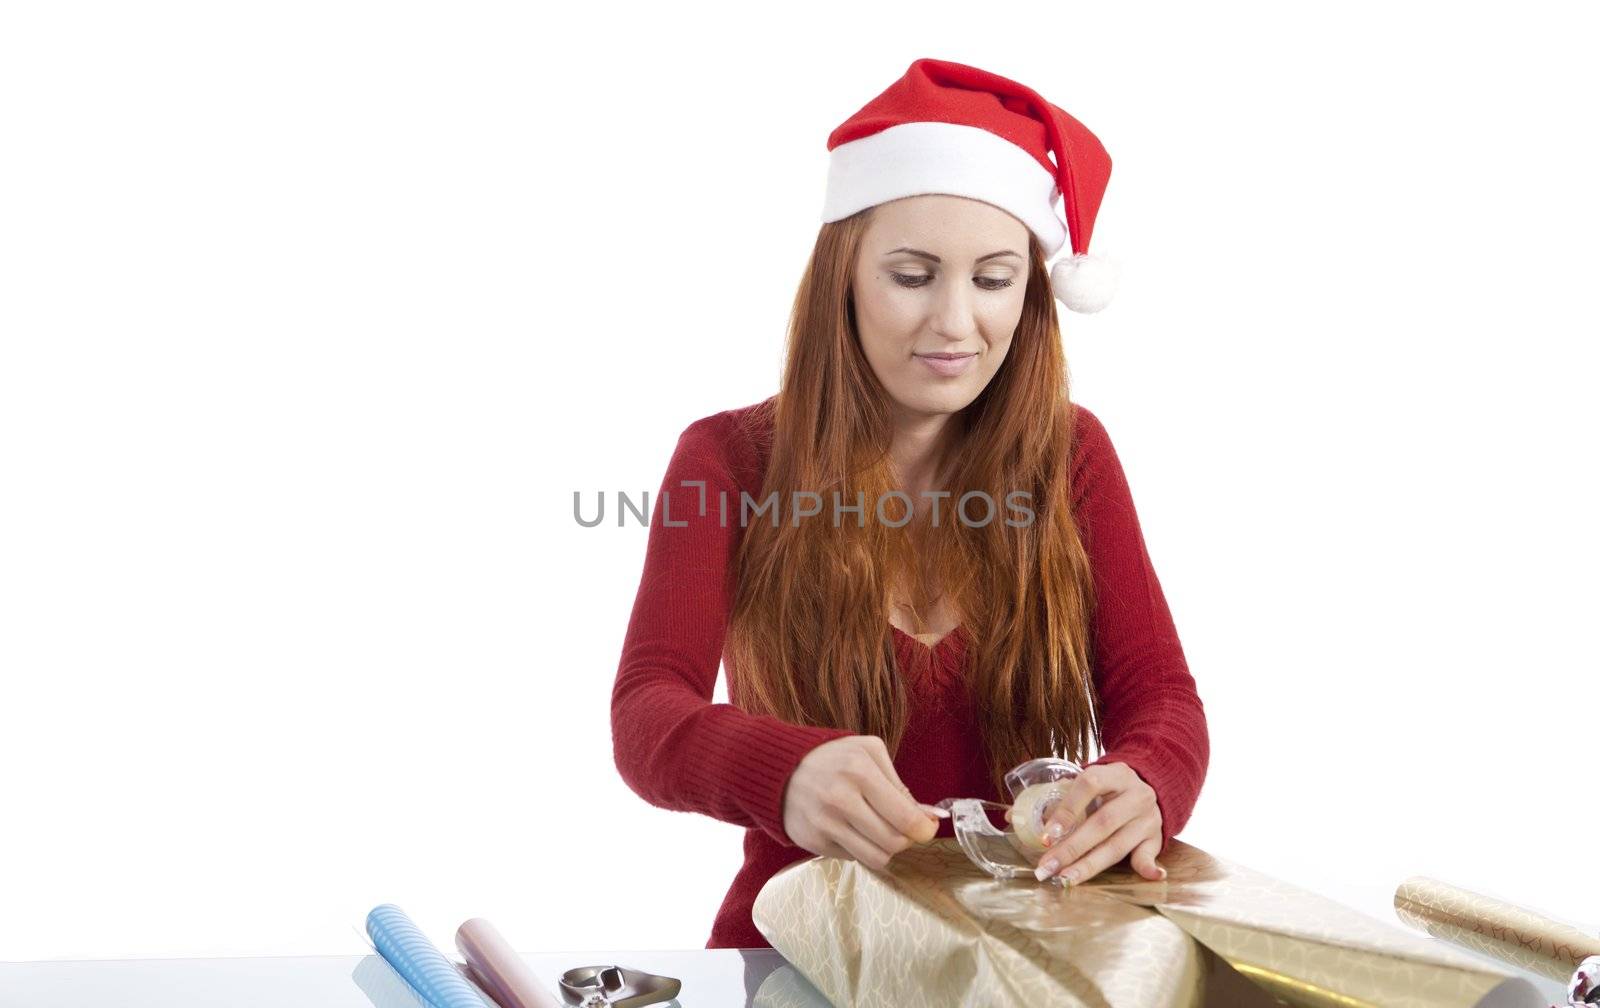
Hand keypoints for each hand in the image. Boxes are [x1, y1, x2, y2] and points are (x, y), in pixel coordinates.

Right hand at [781, 735, 941, 869]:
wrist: (780, 770)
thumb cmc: (833, 759)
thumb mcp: (868, 753)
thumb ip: (900, 784)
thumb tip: (930, 817)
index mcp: (859, 771)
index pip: (905, 817)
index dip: (924, 829)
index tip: (927, 828)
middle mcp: (840, 799)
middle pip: (894, 842)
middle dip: (906, 839)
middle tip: (902, 829)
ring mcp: (825, 823)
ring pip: (876, 858)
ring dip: (886, 849)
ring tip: (880, 832)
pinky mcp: (814, 842)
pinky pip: (853, 858)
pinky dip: (861, 848)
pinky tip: (853, 831)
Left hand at [1026, 762, 1165, 884]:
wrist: (1152, 784)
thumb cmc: (1109, 787)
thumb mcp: (1089, 782)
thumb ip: (1055, 796)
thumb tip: (1013, 816)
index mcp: (1114, 774)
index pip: (1089, 784)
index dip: (1067, 809)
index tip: (1047, 834)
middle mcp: (1135, 795)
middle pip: (1103, 823)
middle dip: (1072, 848)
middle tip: (1047, 867)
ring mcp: (1148, 818)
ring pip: (1119, 844)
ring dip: (1091, 865)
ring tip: (1066, 879)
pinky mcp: (1156, 837)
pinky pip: (1153, 854)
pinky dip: (1151, 867)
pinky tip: (1152, 876)